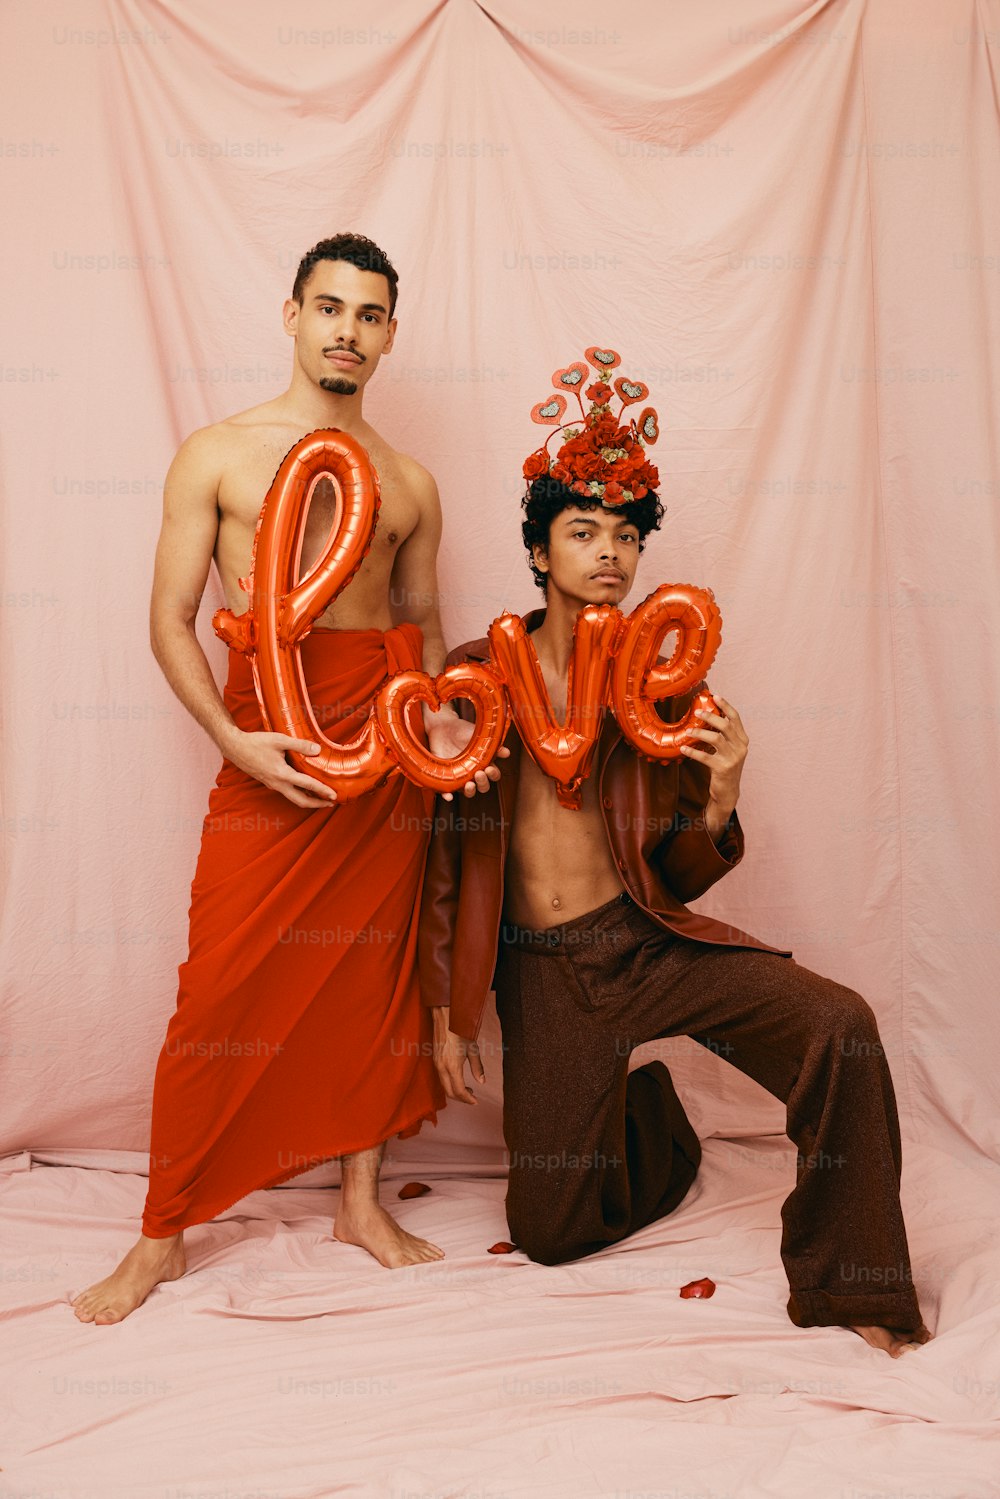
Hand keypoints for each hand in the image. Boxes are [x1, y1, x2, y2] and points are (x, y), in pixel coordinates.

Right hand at [221, 729, 336, 808]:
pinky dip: (299, 794)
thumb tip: (318, 750)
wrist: (235, 747)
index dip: (322, 791)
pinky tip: (305, 788)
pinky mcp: (270, 782)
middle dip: (317, 804)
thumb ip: (300, 745)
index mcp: (282, 774)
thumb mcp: (280, 740)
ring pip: (294, 798)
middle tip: (331, 803)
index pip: (307, 785)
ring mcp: (273, 785)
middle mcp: (278, 784)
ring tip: (322, 798)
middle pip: (301, 801)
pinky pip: (287, 792)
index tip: (334, 795)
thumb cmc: (256, 743)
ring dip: (309, 800)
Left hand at [424, 708, 509, 801]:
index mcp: (484, 764)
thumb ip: (492, 744)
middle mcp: (473, 773)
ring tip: (469, 784)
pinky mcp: (445, 777)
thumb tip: (506, 752)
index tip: (489, 768)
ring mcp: (459, 776)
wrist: (443, 727)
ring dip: (470, 791)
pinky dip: (447, 795)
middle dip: (482, 783)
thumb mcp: (479, 736)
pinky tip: (449, 796)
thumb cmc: (463, 731)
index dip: (493, 775)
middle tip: (479, 773)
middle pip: (483, 786)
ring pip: (468, 792)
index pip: (493, 775)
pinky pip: (446, 791)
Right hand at [431, 1006, 484, 1103]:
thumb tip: (482, 1082)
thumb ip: (477, 1067)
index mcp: (452, 1066)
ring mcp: (436, 1064)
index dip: (468, 1099)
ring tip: (468, 1089)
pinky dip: (450, 1084)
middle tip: (473, 1098)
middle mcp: (442, 1067)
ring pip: (444, 1086)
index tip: (476, 1101)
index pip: (459, 1091)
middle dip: (461, 1098)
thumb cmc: (460, 1030)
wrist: (445, 1017)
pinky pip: (441, 1078)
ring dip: (455, 1091)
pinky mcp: (435, 1060)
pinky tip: (458, 1080)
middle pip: (450, 1092)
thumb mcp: (473, 1049)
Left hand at [679, 694, 747, 830]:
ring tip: (688, 731)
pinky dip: (692, 751)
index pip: (736, 718)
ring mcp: (733, 758)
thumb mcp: (729, 749)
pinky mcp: (722, 769)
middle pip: (725, 725)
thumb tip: (708, 715)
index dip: (726, 706)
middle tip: (696, 712)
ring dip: (700, 732)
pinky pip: (705, 756)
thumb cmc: (725, 766)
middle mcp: (741, 747)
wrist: (728, 791)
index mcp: (743, 739)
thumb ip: (723, 734)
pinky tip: (683, 748)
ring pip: (716, 738)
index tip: (714, 696)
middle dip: (710, 716)